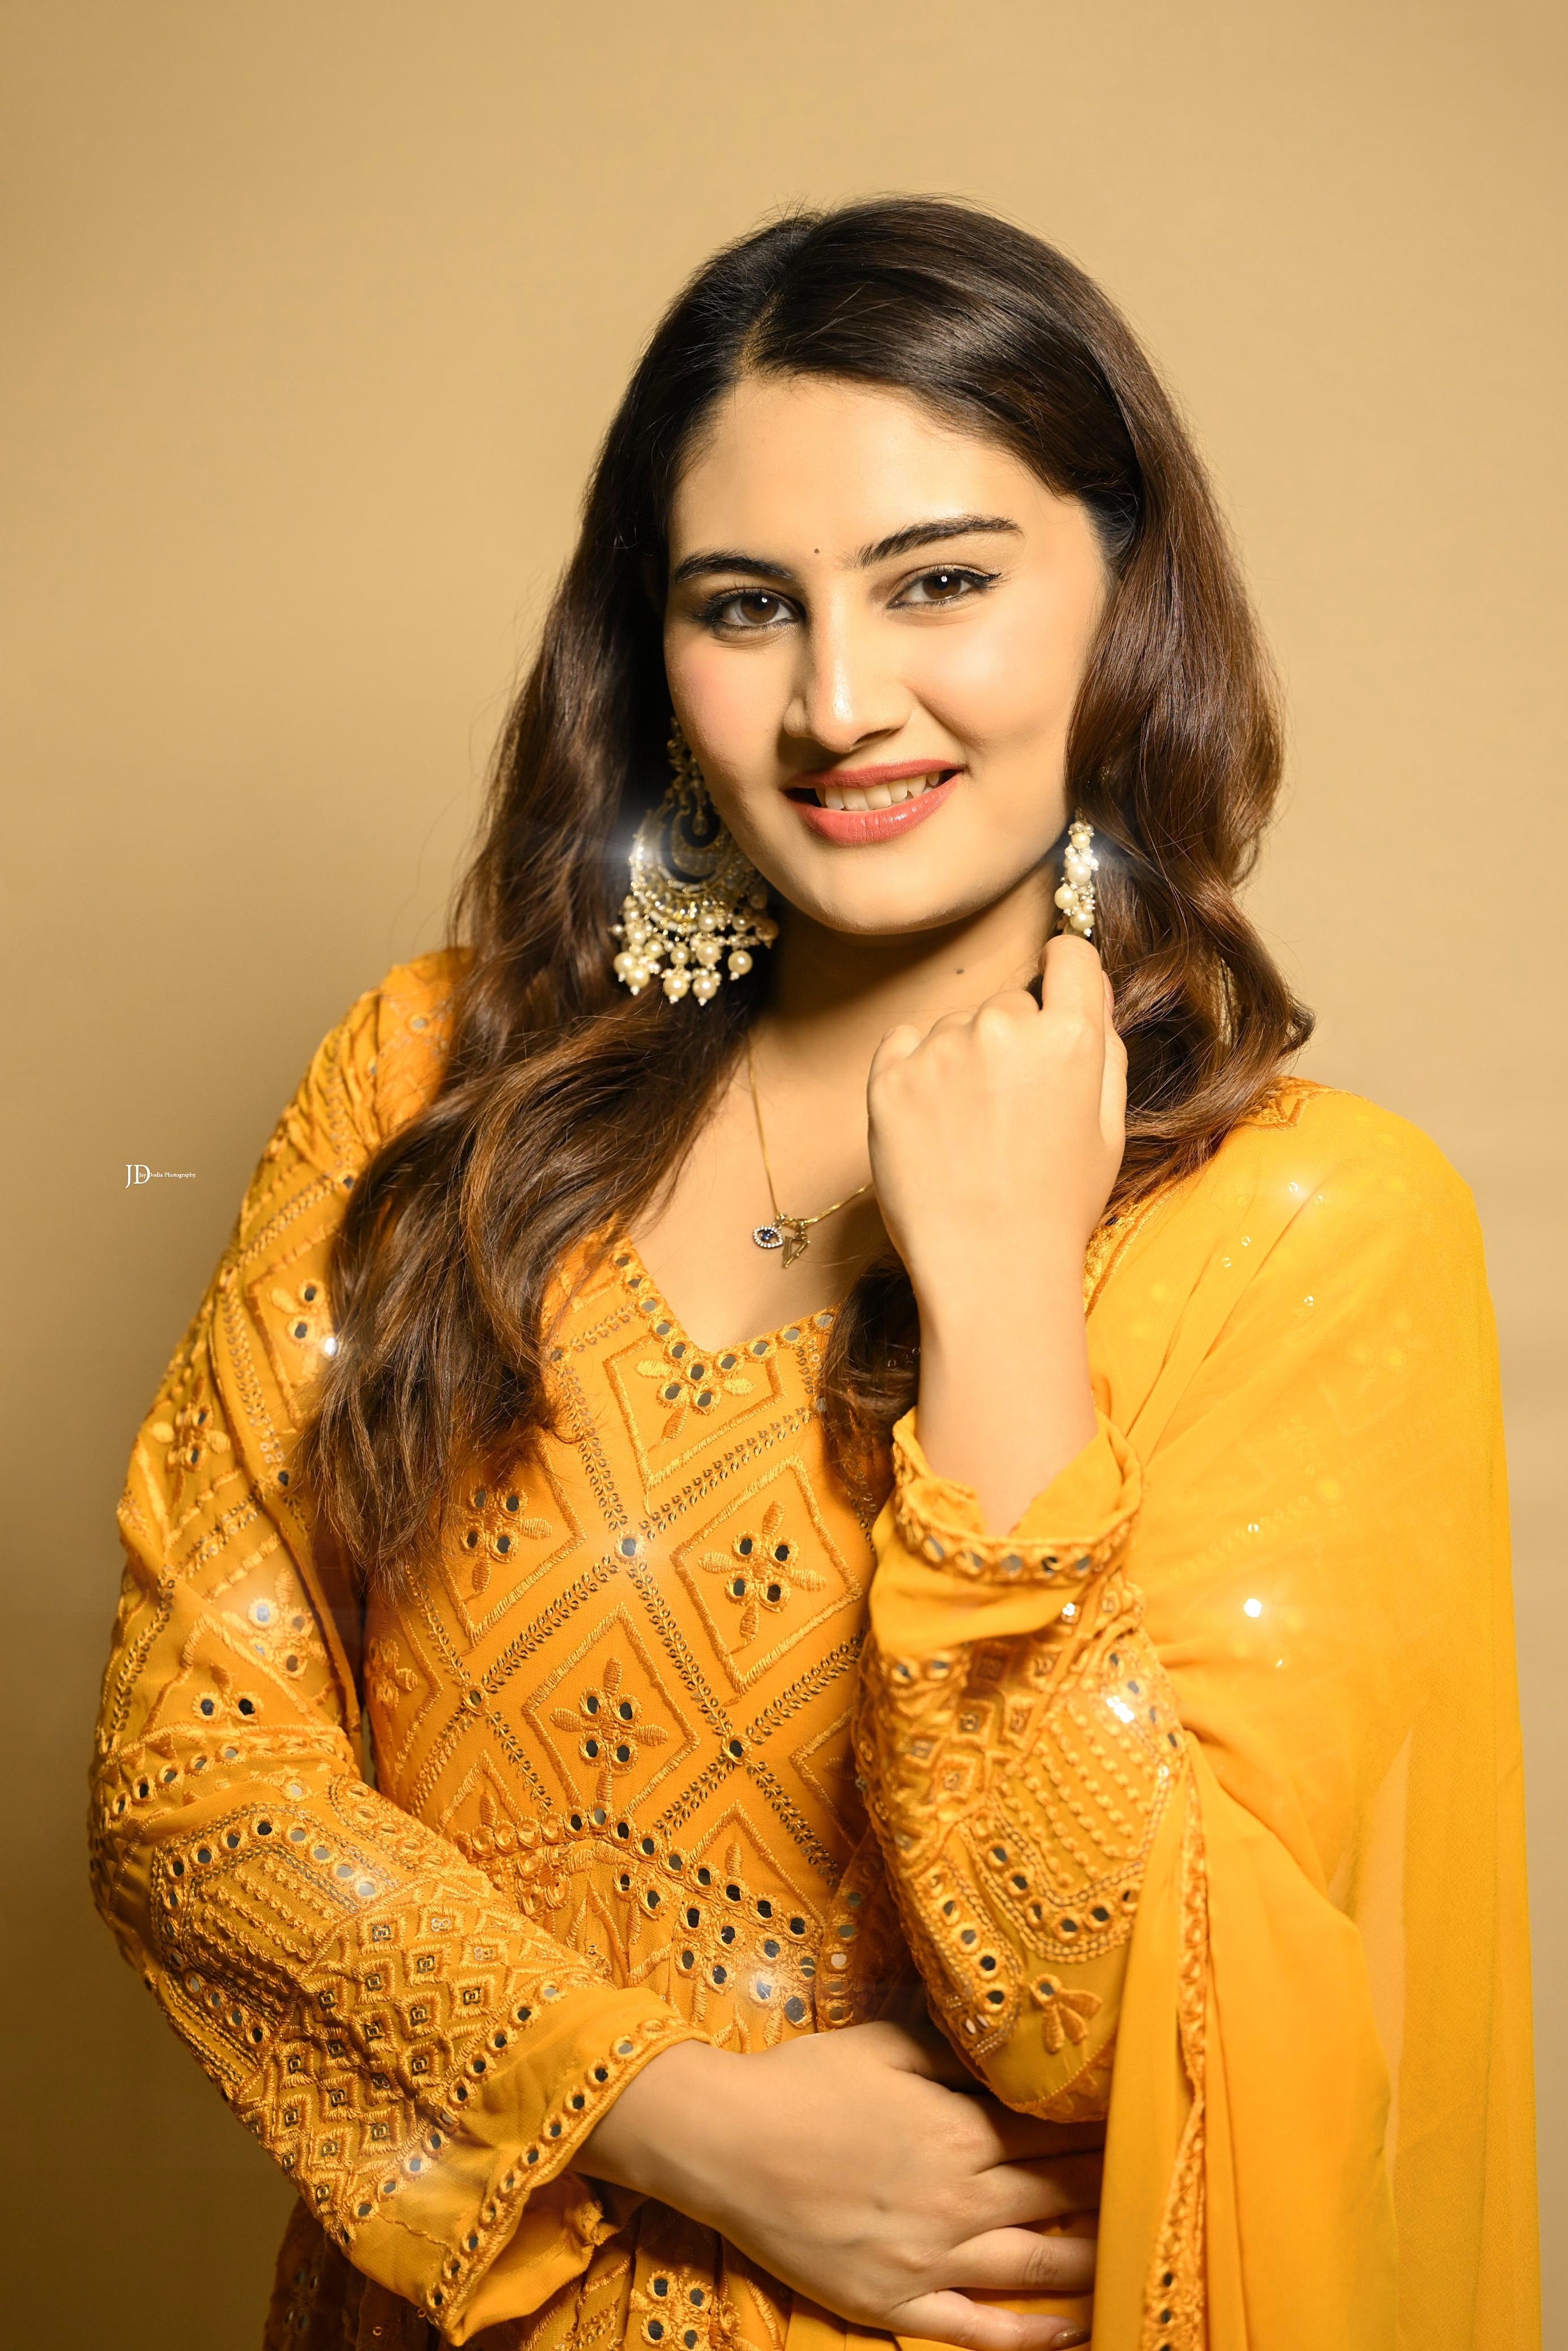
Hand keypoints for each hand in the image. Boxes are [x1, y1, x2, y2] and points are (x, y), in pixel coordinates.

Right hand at [580, 2023, 1098, 2350]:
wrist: (727, 2143)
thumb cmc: (804, 2082)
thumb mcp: (884, 2043)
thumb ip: (952, 2049)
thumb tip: (1008, 2046)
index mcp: (959, 2129)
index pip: (1049, 2133)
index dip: (1095, 2128)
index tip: (1135, 2122)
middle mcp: (958, 2199)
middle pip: (1055, 2195)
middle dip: (1108, 2188)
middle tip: (1158, 2183)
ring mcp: (930, 2259)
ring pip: (1034, 2265)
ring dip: (1091, 2260)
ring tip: (1137, 2254)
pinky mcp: (897, 2304)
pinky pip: (979, 2330)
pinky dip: (1032, 2335)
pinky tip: (1074, 2328)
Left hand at [865, 936, 1126, 1527]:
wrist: (987, 1270)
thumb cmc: (1055, 1206)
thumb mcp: (1110, 1128)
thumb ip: (1104, 1048)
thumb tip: (1089, 986)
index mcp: (1072, 1038)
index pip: (1070, 957)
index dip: (1065, 970)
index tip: (1055, 987)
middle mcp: (1005, 1028)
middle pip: (1010, 1005)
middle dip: (1013, 1043)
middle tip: (1010, 1114)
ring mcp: (941, 1050)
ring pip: (956, 1027)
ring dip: (961, 1062)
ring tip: (969, 1135)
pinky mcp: (889, 1075)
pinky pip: (906, 1044)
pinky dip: (916, 1072)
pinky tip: (934, 1127)